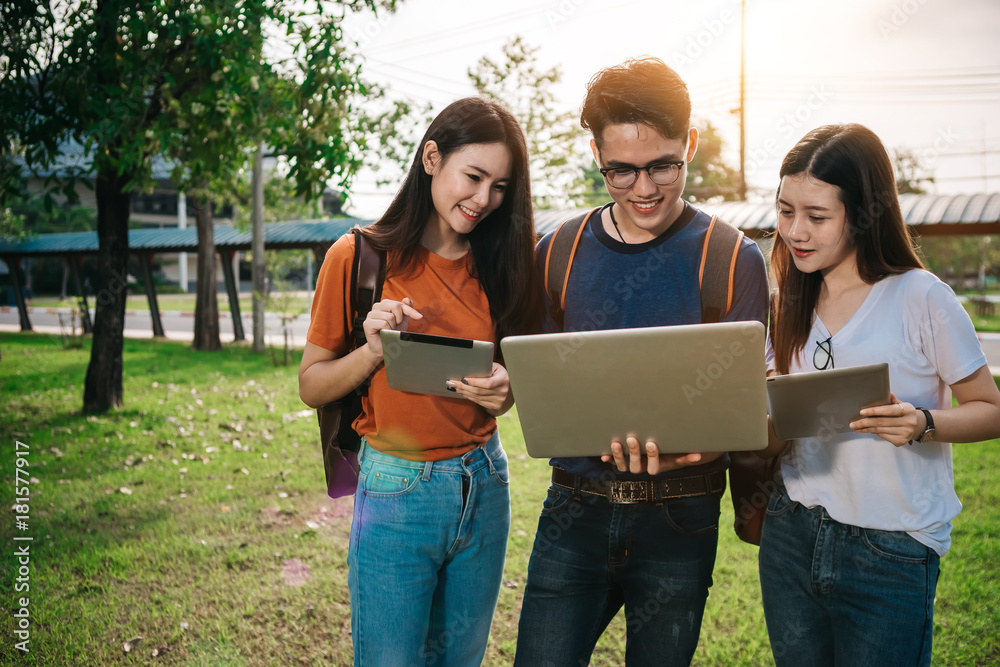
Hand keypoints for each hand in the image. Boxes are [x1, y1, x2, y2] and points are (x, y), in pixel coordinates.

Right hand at [362, 297, 421, 360]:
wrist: (384, 347)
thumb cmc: (392, 333)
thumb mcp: (402, 320)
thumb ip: (406, 309)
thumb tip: (407, 299)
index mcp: (385, 304)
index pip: (400, 303)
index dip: (410, 311)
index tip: (419, 317)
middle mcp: (377, 307)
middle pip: (395, 306)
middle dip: (400, 318)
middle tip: (396, 326)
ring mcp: (370, 314)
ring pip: (390, 316)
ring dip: (393, 326)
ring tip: (389, 330)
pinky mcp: (367, 323)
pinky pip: (383, 324)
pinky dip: (387, 330)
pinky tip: (384, 333)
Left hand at [448, 363, 511, 414]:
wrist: (509, 386)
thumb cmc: (498, 373)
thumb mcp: (494, 367)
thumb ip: (484, 369)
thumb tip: (467, 369)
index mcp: (503, 379)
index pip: (488, 383)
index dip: (474, 382)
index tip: (463, 379)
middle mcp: (502, 391)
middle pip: (479, 391)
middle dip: (463, 387)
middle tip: (452, 382)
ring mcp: (499, 400)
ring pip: (477, 397)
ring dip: (463, 392)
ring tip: (454, 387)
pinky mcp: (495, 406)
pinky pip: (478, 402)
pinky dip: (469, 397)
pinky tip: (463, 392)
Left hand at [601, 437, 723, 474]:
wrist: (658, 455)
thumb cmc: (669, 453)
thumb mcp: (677, 455)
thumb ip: (686, 456)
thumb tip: (698, 456)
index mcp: (656, 466)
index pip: (654, 466)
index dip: (652, 456)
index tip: (652, 443)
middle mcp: (642, 467)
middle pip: (636, 466)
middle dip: (634, 453)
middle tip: (633, 438)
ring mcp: (631, 465)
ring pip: (623, 466)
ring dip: (619, 456)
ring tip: (616, 443)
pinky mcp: (621, 461)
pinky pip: (613, 462)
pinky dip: (608, 458)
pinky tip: (603, 454)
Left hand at [849, 391, 920, 446]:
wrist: (917, 426)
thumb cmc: (904, 413)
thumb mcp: (901, 404)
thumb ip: (893, 400)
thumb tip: (887, 392)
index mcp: (908, 410)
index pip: (888, 410)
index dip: (874, 411)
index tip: (861, 412)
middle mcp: (908, 422)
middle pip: (881, 422)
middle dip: (864, 422)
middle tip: (852, 423)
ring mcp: (905, 433)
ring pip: (880, 430)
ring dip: (866, 428)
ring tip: (856, 427)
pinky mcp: (901, 441)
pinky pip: (883, 436)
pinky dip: (873, 432)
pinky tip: (866, 430)